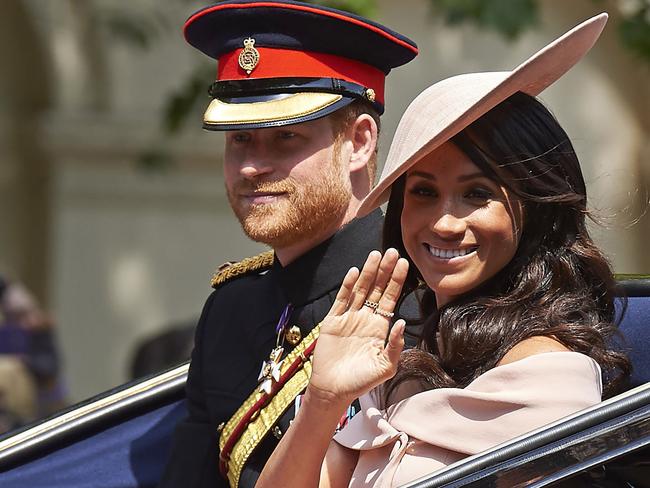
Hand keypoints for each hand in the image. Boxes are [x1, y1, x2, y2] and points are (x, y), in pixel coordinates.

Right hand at [308, 249, 408, 405]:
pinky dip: (347, 286)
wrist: (333, 390)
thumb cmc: (361, 381)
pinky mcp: (333, 322)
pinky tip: (354, 272)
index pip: (390, 298)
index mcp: (379, 327)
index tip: (403, 263)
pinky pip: (341, 300)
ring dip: (367, 272)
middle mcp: (365, 319)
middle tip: (392, 251)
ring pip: (360, 290)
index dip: (396, 281)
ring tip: (375, 255)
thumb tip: (402, 322)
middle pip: (376, 289)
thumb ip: (395, 346)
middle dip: (384, 270)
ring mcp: (348, 318)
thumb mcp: (385, 367)